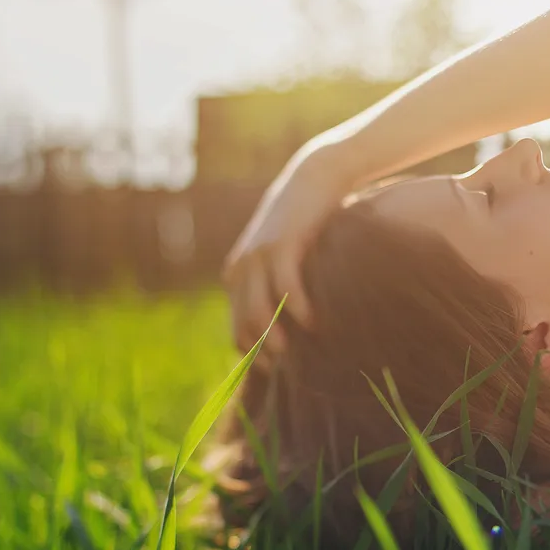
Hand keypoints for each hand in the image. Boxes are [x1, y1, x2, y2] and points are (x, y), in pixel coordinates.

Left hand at [222, 142, 349, 360]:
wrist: (313, 179)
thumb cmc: (306, 224)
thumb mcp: (282, 257)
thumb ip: (276, 285)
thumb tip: (291, 327)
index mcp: (237, 275)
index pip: (236, 328)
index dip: (254, 354)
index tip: (279, 369)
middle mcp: (241, 268)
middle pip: (244, 324)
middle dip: (263, 351)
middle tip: (288, 366)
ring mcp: (258, 256)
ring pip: (259, 310)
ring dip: (275, 336)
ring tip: (295, 352)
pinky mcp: (281, 245)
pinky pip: (286, 288)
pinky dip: (298, 310)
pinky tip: (314, 323)